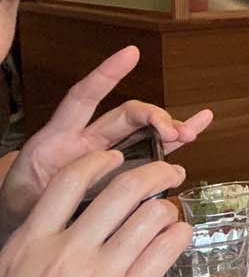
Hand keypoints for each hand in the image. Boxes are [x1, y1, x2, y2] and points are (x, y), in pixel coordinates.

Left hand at [0, 46, 211, 241]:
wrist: (21, 222)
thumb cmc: (21, 208)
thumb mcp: (29, 201)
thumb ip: (53, 196)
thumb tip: (86, 195)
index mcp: (57, 140)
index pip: (82, 98)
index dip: (105, 76)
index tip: (131, 54)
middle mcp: (85, 140)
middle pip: (125, 115)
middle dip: (152, 117)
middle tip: (172, 132)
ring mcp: (105, 153)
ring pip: (143, 130)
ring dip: (170, 128)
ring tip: (190, 133)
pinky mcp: (120, 169)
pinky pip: (152, 150)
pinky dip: (175, 137)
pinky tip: (199, 125)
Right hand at [0, 155, 189, 276]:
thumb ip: (33, 247)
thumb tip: (55, 227)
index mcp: (32, 243)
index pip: (69, 180)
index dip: (99, 161)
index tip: (116, 158)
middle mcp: (68, 251)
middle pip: (123, 188)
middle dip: (153, 172)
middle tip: (167, 171)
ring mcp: (100, 275)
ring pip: (151, 215)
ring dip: (168, 206)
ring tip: (171, 210)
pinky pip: (165, 250)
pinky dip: (178, 235)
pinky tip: (178, 236)